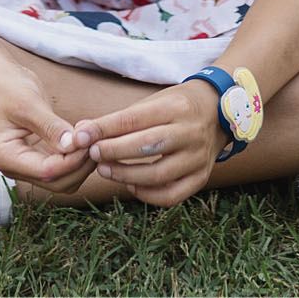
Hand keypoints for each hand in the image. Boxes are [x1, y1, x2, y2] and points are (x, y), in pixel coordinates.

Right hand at [0, 59, 93, 194]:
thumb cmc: (5, 87)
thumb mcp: (29, 103)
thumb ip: (51, 127)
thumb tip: (74, 145)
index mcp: (5, 156)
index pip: (47, 171)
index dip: (73, 160)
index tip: (89, 140)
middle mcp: (14, 166)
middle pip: (57, 182)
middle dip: (80, 164)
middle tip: (94, 138)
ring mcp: (26, 163)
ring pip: (63, 178)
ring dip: (81, 162)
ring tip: (89, 135)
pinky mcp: (38, 154)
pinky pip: (62, 164)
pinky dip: (77, 155)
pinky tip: (83, 135)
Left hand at [75, 80, 224, 206]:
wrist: (218, 111)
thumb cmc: (175, 107)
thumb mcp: (151, 103)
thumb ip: (118, 119)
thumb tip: (80, 133)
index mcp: (175, 107)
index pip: (134, 119)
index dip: (103, 129)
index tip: (80, 136)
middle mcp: (190, 132)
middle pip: (147, 146)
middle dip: (113, 152)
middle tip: (92, 154)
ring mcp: (198, 157)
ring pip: (158, 174)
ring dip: (126, 175)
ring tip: (104, 170)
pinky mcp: (201, 176)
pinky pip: (172, 195)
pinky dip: (147, 195)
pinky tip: (131, 186)